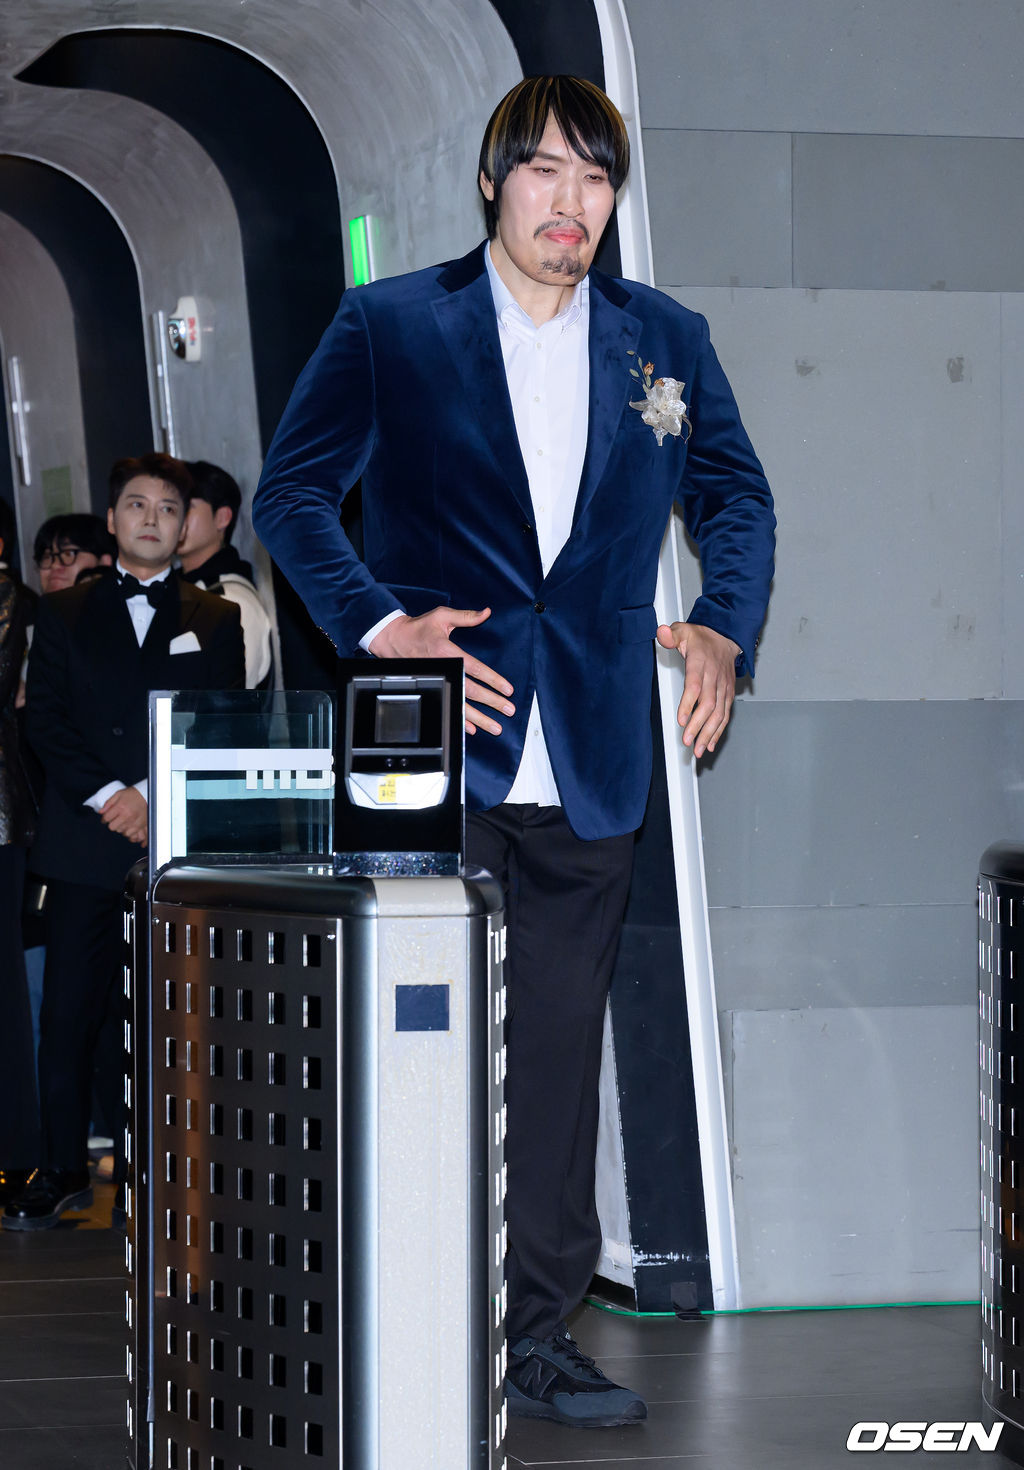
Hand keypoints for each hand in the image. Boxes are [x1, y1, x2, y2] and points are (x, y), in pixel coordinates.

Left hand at [100, 786, 147, 844]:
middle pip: (112, 827)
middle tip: (114, 819)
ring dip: (119, 827)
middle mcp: (126, 815)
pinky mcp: (139, 826)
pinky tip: (127, 825)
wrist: (147, 795)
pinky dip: (126, 831)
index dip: (104, 819)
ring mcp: (133, 822)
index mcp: (120, 807)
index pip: (106, 818)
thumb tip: (101, 812)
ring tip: (122, 821)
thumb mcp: (119, 794)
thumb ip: (109, 803)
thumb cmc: (133, 794)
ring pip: (120, 831)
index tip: (105, 819)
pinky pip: (128, 834)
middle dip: (111, 823)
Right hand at [369, 605, 514, 735]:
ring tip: (495, 727)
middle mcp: (443, 669)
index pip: (475, 668)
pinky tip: (472, 728)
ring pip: (460, 704)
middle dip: (492, 702)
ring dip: (479, 718)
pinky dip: (459, 720)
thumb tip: (487, 612)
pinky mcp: (431, 688)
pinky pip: (446, 707)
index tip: (507, 689)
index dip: (492, 679)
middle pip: (471, 691)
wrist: (392, 639)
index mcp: (447, 651)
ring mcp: (436, 681)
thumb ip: (466, 617)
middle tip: (508, 710)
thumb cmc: (418, 627)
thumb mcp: (442, 616)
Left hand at [656, 622, 740, 756]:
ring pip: (719, 714)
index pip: (695, 686)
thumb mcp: (683, 631)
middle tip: (687, 741)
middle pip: (708, 705)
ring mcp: (723, 687)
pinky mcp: (728, 694)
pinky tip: (709, 744)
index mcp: (701, 664)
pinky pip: (725, 715)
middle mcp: (714, 677)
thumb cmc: (702, 639)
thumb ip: (671, 635)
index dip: (689, 704)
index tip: (681, 719)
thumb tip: (661, 634)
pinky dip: (719, 731)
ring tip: (698, 749)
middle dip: (698, 726)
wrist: (726, 637)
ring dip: (709, 734)